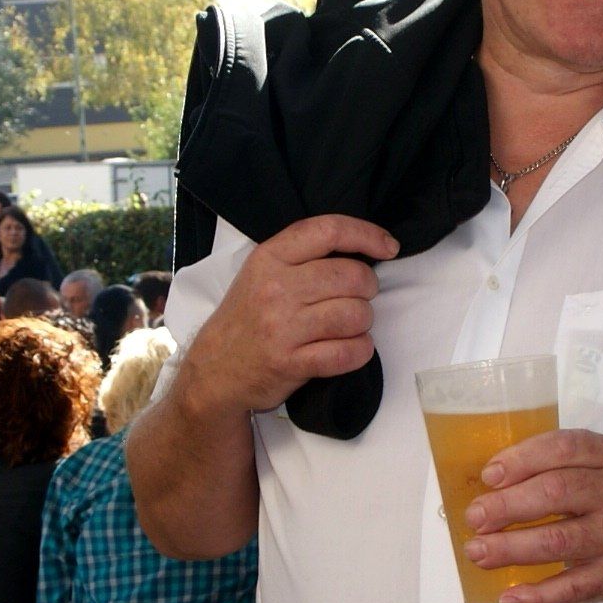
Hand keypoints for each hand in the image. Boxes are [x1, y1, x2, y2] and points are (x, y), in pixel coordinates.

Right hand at [175, 214, 397, 418]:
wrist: (214, 370)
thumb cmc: (247, 318)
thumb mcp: (261, 273)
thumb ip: (302, 256)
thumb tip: (362, 248)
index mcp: (269, 257)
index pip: (329, 231)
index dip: (367, 235)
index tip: (389, 247)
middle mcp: (275, 288)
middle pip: (353, 276)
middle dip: (368, 289)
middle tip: (357, 298)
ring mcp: (282, 327)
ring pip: (356, 315)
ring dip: (363, 323)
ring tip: (349, 326)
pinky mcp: (291, 363)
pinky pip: (348, 353)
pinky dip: (360, 351)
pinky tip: (352, 348)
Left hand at [462, 427, 602, 602]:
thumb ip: (561, 466)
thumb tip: (492, 485)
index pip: (565, 448)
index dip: (523, 459)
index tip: (490, 475)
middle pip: (558, 492)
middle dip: (509, 505)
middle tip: (475, 517)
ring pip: (559, 541)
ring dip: (512, 548)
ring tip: (478, 553)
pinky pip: (573, 588)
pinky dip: (538, 596)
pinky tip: (509, 600)